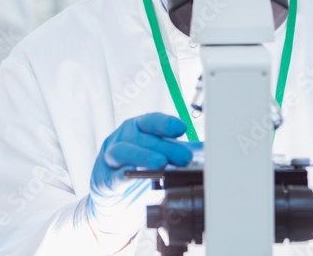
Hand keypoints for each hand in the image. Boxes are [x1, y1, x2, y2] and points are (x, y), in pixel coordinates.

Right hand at [87, 113, 192, 248]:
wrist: (112, 191)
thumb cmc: (137, 166)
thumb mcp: (158, 154)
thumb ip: (180, 150)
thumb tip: (206, 149)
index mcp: (138, 128)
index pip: (151, 120)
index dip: (166, 123)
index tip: (182, 128)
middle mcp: (123, 138)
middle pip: (143, 138)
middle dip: (165, 146)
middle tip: (184, 157)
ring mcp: (111, 157)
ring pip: (123, 151)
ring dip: (143, 156)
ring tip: (161, 164)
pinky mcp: (106, 179)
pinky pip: (114, 175)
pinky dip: (125, 175)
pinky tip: (136, 176)